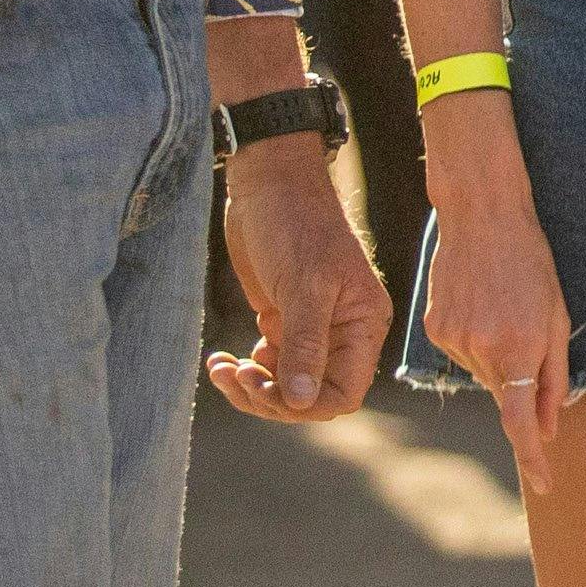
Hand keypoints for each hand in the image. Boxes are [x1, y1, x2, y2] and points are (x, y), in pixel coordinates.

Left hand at [206, 144, 391, 427]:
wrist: (269, 181)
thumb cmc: (295, 223)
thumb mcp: (303, 285)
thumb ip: (305, 345)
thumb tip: (303, 402)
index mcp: (362, 324)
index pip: (343, 392)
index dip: (306, 404)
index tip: (265, 389)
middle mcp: (343, 331)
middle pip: (311, 396)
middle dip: (270, 396)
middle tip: (236, 376)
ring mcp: (312, 327)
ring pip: (287, 385)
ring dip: (252, 387)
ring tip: (222, 368)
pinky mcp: (284, 319)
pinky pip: (270, 364)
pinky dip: (246, 370)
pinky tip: (223, 358)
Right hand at [413, 177, 573, 489]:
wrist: (483, 217)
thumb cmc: (531, 264)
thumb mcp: (558, 317)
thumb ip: (554, 377)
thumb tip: (549, 427)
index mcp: (519, 348)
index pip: (521, 421)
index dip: (533, 457)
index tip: (543, 483)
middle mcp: (482, 350)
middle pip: (503, 393)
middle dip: (518, 381)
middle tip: (525, 331)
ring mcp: (453, 340)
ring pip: (482, 373)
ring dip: (497, 355)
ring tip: (502, 307)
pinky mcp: (435, 329)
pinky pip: (462, 354)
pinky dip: (475, 341)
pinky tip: (480, 304)